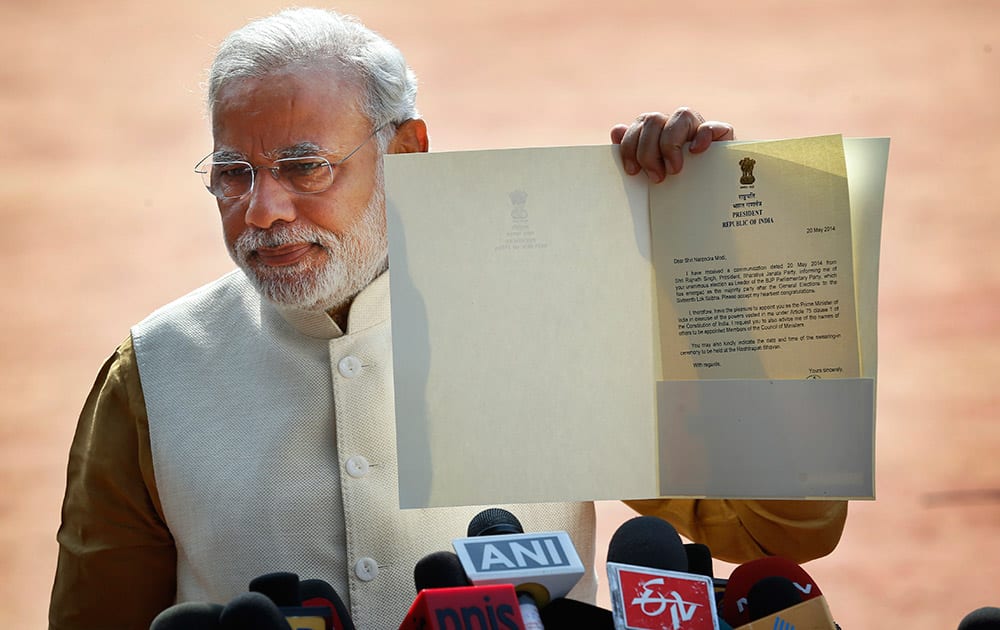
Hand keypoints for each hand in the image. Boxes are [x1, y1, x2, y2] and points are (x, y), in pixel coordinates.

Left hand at [611, 108, 734, 182]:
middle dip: (648, 151)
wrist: (711, 201)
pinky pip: (712, 126)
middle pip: (654, 119)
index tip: (633, 171)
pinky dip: (702, 136)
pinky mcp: (721, 136)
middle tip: (656, 177)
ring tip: (674, 170)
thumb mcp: (650, 172)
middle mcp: (676, 124)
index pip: (639, 124)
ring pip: (682, 115)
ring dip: (671, 144)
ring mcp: (699, 127)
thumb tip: (616, 130)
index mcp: (657, 130)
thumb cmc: (674, 188)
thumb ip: (633, 152)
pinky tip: (696, 151)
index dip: (630, 146)